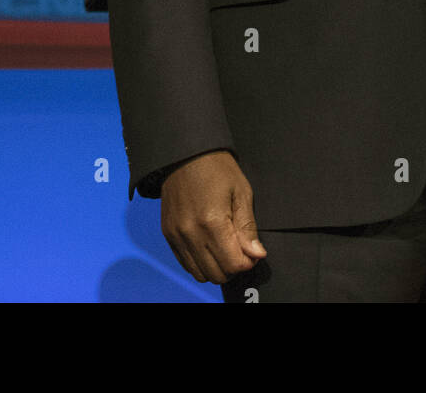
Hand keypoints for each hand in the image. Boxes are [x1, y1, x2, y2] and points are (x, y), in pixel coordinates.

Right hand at [160, 150, 266, 283]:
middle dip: (233, 267)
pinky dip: (200, 262)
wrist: (184, 152)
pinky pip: (185, 263)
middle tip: (239, 249)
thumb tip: (257, 255)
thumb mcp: (240, 192)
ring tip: (223, 248)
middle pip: (217, 274)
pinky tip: (208, 245)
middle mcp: (191, 232)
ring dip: (216, 268)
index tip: (252, 250)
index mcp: (212, 222)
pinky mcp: (168, 233)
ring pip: (200, 274)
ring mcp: (176, 235)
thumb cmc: (217, 168)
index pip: (234, 265)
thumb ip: (247, 227)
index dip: (248, 261)